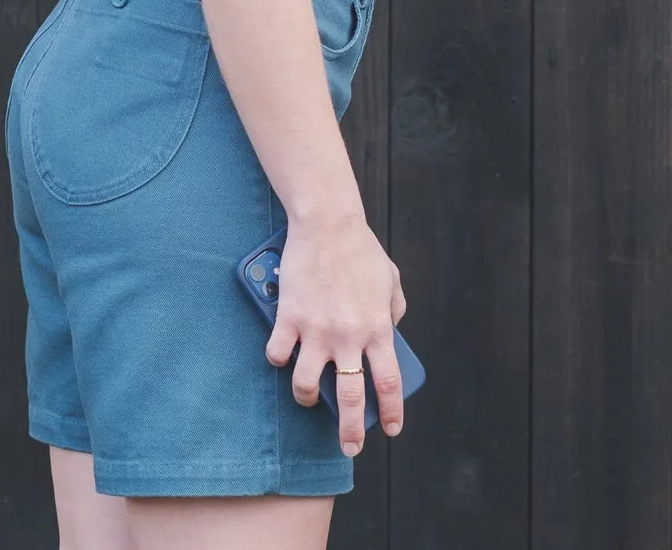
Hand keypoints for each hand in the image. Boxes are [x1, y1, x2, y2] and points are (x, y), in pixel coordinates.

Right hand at [265, 211, 407, 454]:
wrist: (328, 223)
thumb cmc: (361, 249)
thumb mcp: (390, 280)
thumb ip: (394, 308)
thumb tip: (392, 328)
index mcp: (377, 328)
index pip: (388, 382)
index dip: (391, 411)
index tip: (391, 429)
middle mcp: (348, 336)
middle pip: (351, 398)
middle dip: (350, 431)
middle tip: (349, 448)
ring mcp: (316, 330)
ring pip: (307, 386)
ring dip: (307, 398)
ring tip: (309, 398)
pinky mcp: (289, 319)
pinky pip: (278, 355)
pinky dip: (278, 361)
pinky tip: (281, 358)